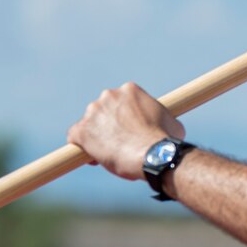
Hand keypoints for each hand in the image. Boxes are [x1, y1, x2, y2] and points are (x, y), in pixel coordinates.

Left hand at [68, 82, 182, 179]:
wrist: (153, 155)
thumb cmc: (165, 139)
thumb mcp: (171, 120)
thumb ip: (161, 117)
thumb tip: (163, 124)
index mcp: (129, 90)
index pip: (121, 101)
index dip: (124, 116)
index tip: (130, 128)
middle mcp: (107, 96)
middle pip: (103, 110)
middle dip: (109, 124)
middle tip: (120, 140)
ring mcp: (92, 113)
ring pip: (89, 124)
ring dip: (96, 135)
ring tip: (110, 152)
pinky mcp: (81, 131)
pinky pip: (75, 137)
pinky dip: (82, 147)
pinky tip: (93, 157)